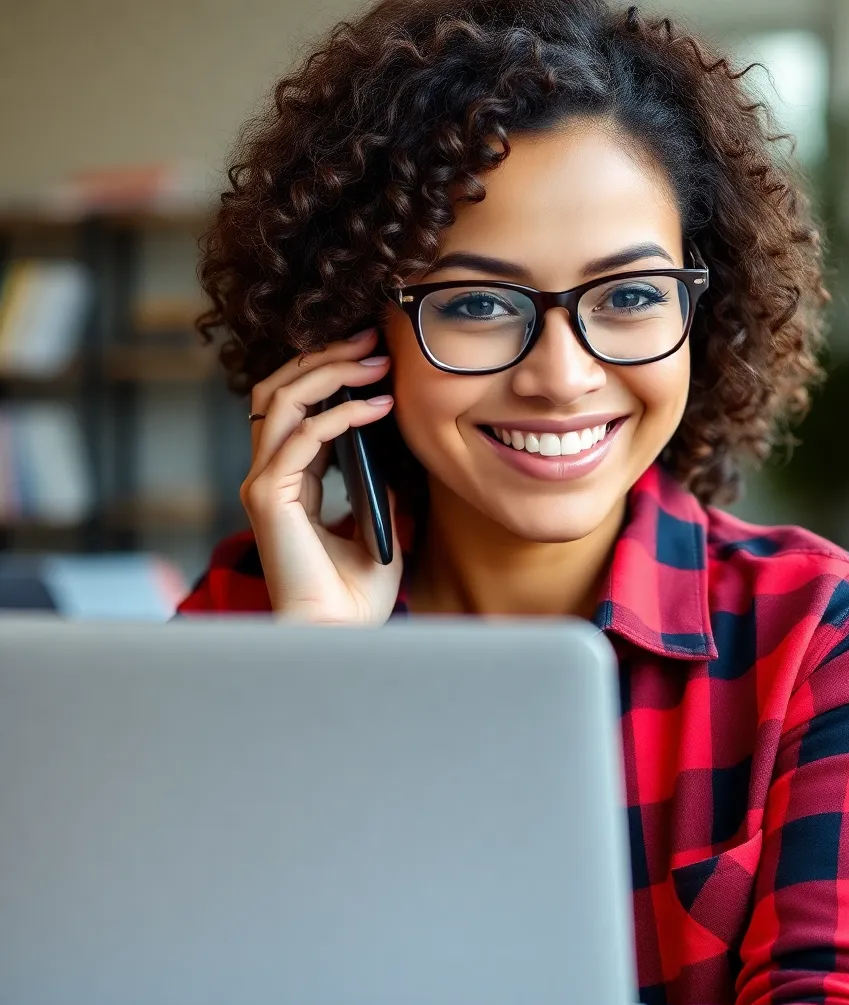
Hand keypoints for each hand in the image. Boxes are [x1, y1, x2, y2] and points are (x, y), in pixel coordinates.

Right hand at [240, 326, 402, 623]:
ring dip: (329, 372)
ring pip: (280, 401)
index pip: (294, 409)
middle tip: (371, 338)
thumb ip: (378, 486)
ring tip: (375, 360)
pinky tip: (378, 406)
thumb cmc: (356, 593)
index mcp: (290, 482)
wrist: (341, 635)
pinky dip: (341, 414)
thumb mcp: (378, 525)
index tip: (373, 355)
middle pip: (279, 392)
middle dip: (324, 358)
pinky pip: (303, 437)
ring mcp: (263, 484)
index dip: (329, 375)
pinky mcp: (268, 497)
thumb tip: (398, 448)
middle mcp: (269, 476)